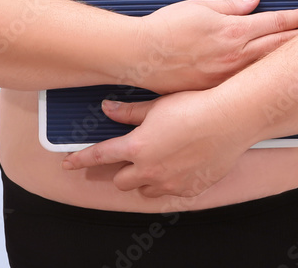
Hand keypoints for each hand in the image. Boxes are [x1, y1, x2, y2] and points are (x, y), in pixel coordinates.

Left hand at [60, 89, 251, 199]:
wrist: (229, 119)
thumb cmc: (194, 106)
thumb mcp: (155, 105)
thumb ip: (128, 112)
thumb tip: (107, 108)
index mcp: (136, 147)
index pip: (99, 156)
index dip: (80, 160)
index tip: (68, 164)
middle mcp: (149, 170)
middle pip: (121, 180)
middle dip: (121, 169)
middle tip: (131, 156)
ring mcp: (169, 183)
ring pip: (144, 190)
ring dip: (144, 179)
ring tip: (156, 161)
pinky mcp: (188, 189)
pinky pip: (169, 193)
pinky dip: (168, 183)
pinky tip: (178, 166)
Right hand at [130, 0, 297, 93]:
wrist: (140, 54)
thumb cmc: (164, 28)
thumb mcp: (199, 6)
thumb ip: (230, 5)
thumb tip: (253, 1)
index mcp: (232, 31)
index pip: (274, 22)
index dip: (297, 17)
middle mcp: (234, 56)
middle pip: (279, 46)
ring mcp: (227, 77)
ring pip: (268, 67)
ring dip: (289, 60)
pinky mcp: (216, 91)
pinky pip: (247, 84)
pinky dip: (265, 79)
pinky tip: (276, 80)